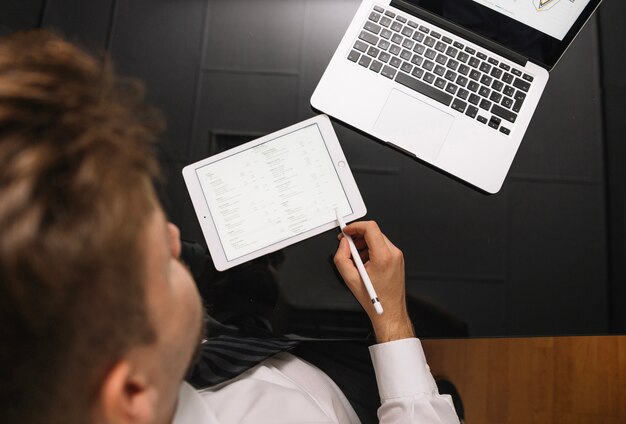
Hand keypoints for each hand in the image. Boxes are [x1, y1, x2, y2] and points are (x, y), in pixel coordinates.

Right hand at [333, 221, 413, 342]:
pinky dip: (371, 250)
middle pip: (374, 232)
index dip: (355, 226)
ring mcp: (397, 256)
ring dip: (364, 244)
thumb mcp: (350, 279)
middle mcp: (393, 254)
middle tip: (347, 244)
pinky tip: (365, 263)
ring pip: (378, 238)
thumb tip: (343, 244)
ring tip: (356, 258)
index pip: (370, 228)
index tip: (346, 231)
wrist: (390, 311)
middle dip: (358, 236)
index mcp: (383, 257)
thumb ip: (342, 257)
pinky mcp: (397, 260)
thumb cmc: (375, 299)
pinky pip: (382, 247)